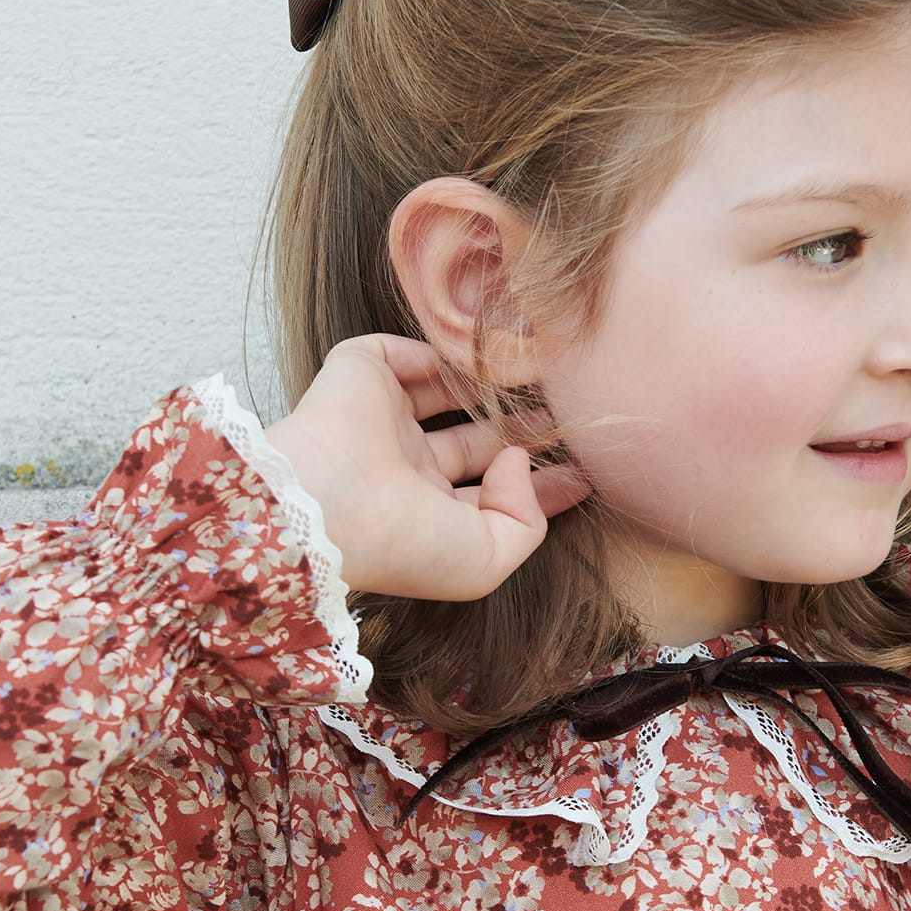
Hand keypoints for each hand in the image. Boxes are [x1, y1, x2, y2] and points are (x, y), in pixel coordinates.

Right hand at [263, 335, 590, 598]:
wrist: (325, 503)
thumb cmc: (402, 543)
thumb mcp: (485, 560)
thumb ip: (523, 521)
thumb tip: (518, 462)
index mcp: (428, 514)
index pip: (492, 493)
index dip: (538, 483)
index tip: (585, 471)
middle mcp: (404, 467)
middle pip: (476, 440)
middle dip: (523, 430)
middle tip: (569, 416)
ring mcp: (380, 420)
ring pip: (444, 391)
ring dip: (487, 386)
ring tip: (537, 381)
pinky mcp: (358, 375)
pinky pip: (399, 351)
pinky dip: (435, 350)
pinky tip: (473, 362)